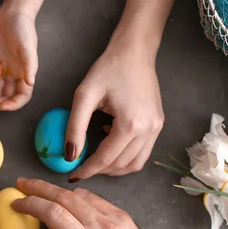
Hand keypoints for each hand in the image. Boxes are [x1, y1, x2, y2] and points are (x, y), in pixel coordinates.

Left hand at [0, 6, 37, 110]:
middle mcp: (13, 76)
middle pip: (4, 98)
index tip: (1, 106)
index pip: (21, 97)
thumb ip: (30, 65)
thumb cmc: (23, 28)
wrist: (12, 13)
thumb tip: (30, 82)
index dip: (13, 105)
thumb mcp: (27, 46)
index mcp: (24, 74)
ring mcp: (1, 70)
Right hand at [10, 178, 173, 228]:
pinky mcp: (124, 216)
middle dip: (38, 187)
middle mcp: (103, 227)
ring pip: (80, 194)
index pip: (54, 213)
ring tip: (39, 191)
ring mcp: (116, 218)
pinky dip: (76, 197)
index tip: (15, 204)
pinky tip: (65, 200)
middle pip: (64, 196)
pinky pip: (95, 199)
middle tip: (20, 184)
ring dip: (56, 190)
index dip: (30, 204)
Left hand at [65, 48, 163, 179]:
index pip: (105, 159)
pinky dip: (125, 157)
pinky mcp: (158, 125)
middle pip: (121, 165)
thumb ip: (75, 127)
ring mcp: (156, 128)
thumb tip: (69, 156)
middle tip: (80, 168)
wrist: (135, 52)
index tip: (72, 176)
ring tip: (95, 162)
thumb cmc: (108, 69)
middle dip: (99, 171)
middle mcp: (148, 130)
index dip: (87, 170)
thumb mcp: (84, 95)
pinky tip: (110, 144)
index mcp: (131, 124)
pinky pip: (142, 152)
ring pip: (135, 164)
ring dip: (114, 168)